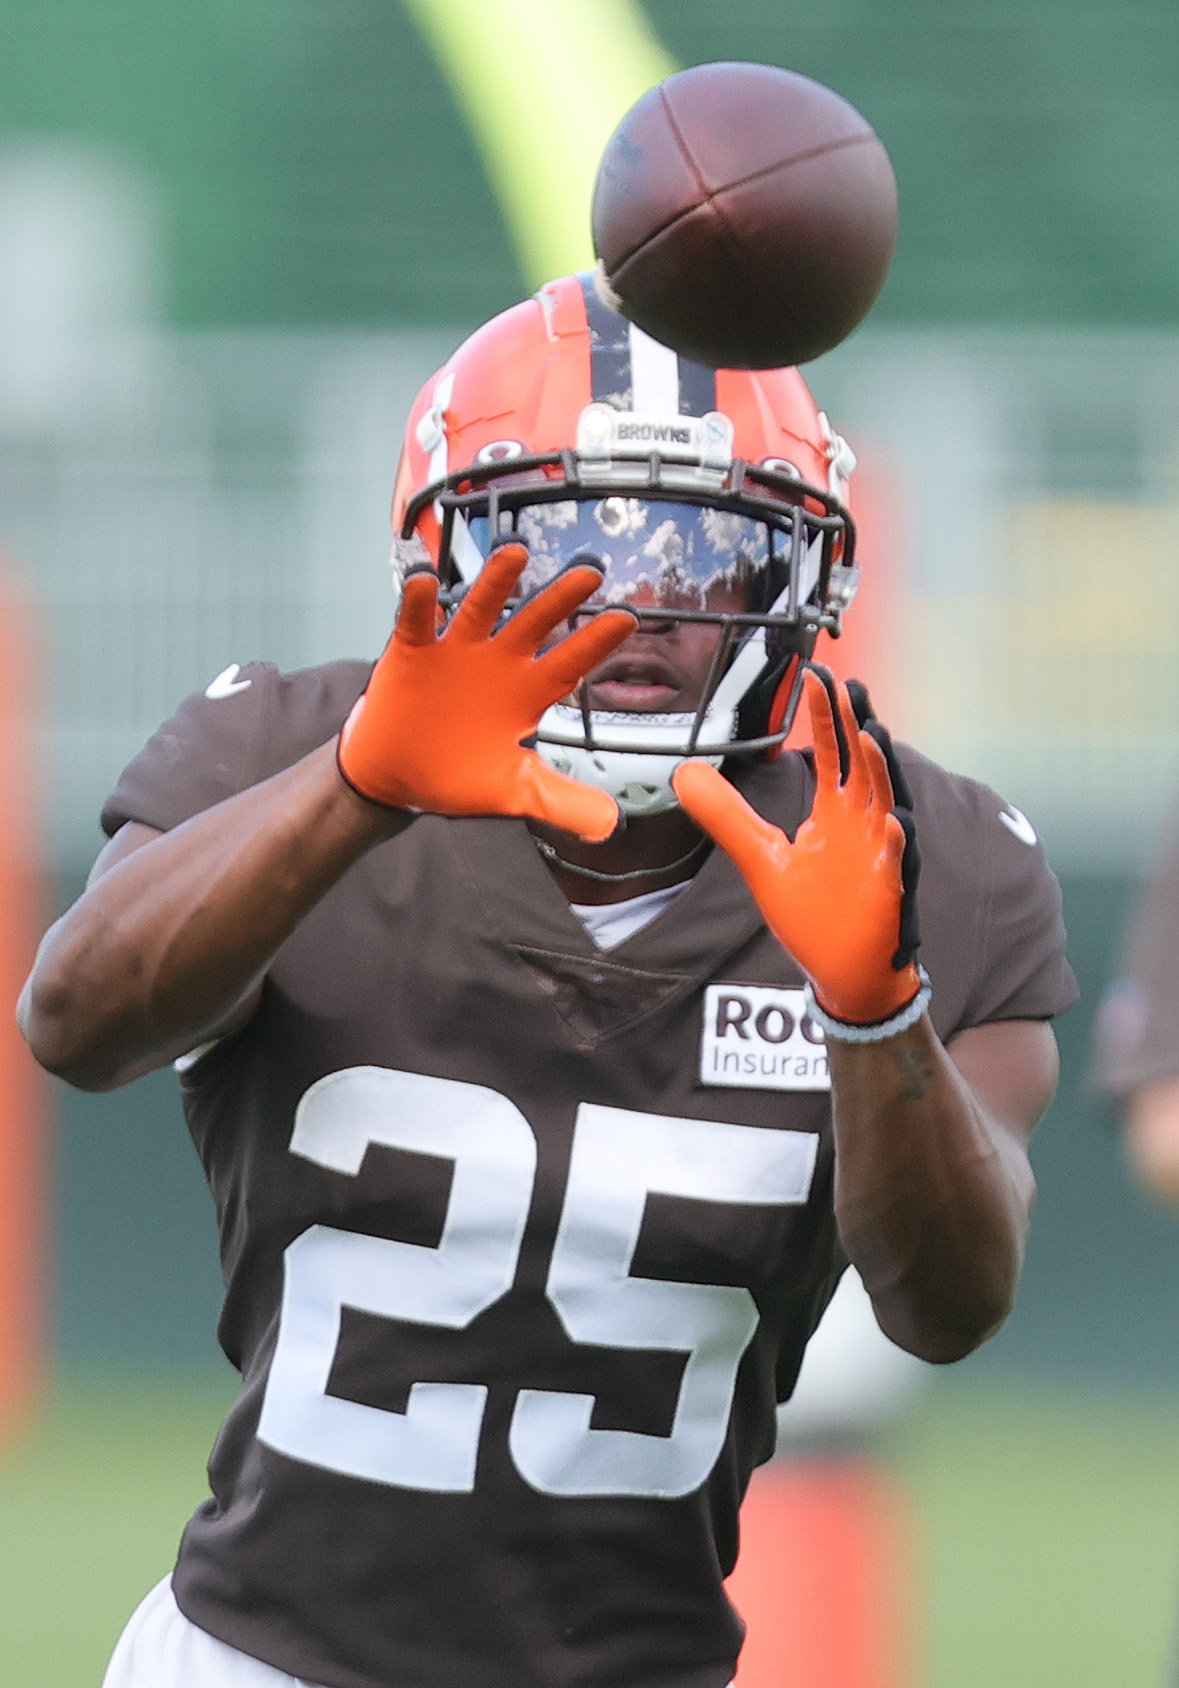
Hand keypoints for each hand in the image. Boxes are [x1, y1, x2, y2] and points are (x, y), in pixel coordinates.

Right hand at [338, 542, 636, 840]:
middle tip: (591, 573)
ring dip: (496, 582)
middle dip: (560, 599)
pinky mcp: (413, 652)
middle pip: (533, 623)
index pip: (569, 663)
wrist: (397, 777)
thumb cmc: (457, 775)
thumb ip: (560, 802)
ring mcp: (456, 652)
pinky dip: (419, 602)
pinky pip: (417, 621)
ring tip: (516, 554)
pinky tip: (425, 580)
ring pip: (480, 609)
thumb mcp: (513, 792)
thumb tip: (610, 824)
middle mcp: (497, 663)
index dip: (596, 642)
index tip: (628, 618)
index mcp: (527, 693)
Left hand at [671, 666, 921, 1023]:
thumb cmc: (813, 914)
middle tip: (848, 682)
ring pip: (885, 804)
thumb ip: (727, 816)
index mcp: (835, 813)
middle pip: (862, 764)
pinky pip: (896, 865)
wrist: (841, 970)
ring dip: (880, 771)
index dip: (827, 714)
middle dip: (856, 724)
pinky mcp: (888, 893)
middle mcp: (862, 824)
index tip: (817, 673)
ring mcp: (879, 857)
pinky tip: (893, 822)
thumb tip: (686, 775)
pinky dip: (895, 844)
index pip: (833, 751)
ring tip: (871, 734)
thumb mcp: (760, 858)